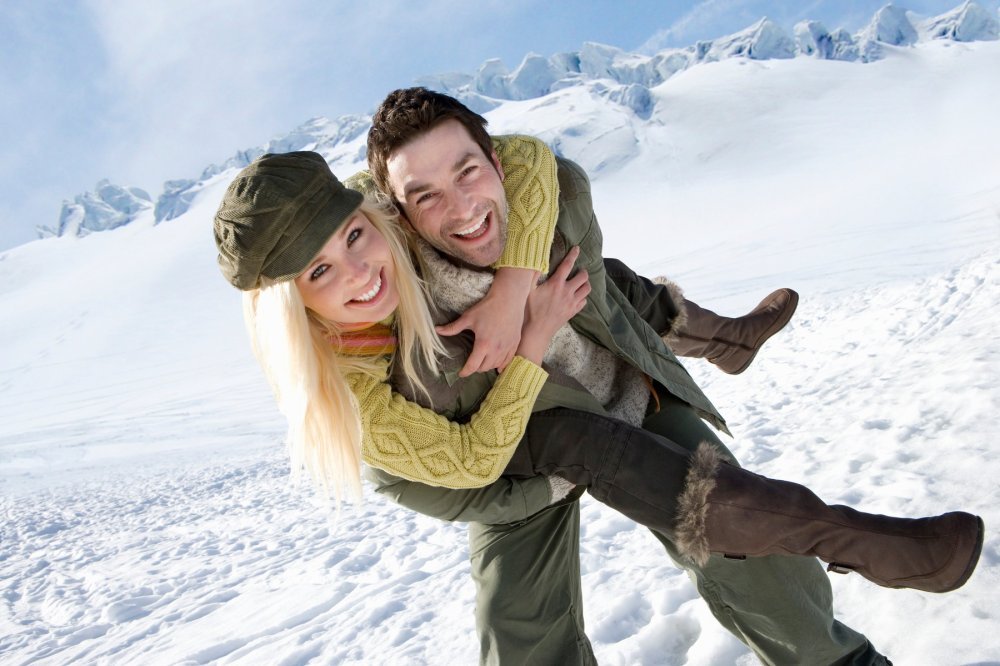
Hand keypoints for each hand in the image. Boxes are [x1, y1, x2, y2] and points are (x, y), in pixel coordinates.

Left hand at [436, 267, 537, 376]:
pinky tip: (497, 365)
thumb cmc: (487, 307)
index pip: (472, 366)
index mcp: (483, 345)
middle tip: (471, 363)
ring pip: (496, 366)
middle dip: (475, 368)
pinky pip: (508, 361)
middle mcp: (496, 350)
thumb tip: (436, 330)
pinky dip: (501, 365)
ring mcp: (507, 348)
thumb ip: (452, 328)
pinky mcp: (515, 344)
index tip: (461, 373)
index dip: (465, 372)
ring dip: (487, 366)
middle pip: (484, 368)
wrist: (509, 298)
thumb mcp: (468, 317)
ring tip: (482, 362)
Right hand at [517, 247, 589, 363]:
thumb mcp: (527, 291)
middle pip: (583, 277)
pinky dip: (582, 297)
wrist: (536, 332)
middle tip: (578, 271)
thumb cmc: (529, 311)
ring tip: (579, 282)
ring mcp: (571, 303)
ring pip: (587, 289)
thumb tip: (533, 262)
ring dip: (585, 284)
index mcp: (556, 284)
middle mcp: (567, 292)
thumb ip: (532, 275)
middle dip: (582, 271)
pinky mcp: (572, 312)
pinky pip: (584, 301)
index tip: (577, 249)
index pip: (567, 265)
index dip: (573, 255)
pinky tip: (576, 296)